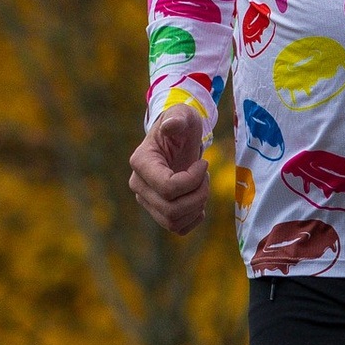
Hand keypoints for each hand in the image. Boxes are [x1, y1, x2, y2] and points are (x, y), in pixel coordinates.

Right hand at [129, 101, 212, 236]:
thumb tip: (171, 125)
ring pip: (173, 221)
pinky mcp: (157, 211)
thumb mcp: (183, 115)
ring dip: (196, 206)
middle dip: (198, 195)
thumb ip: (178, 118)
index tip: (204, 164)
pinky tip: (199, 201)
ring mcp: (146, 200)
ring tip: (202, 186)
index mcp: (141, 162)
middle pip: (171, 209)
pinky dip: (193, 219)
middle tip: (206, 176)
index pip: (168, 188)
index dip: (193, 180)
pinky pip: (177, 228)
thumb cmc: (181, 126)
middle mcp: (138, 185)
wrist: (178, 140)